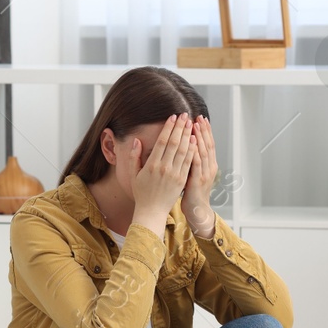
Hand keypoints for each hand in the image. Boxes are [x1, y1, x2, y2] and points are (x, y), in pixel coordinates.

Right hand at [130, 114, 194, 231]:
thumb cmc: (142, 193)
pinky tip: (195, 140)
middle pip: (174, 143)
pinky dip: (192, 150)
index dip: (168, 128)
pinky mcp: (182, 180)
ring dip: (188, 135)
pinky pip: (188, 162)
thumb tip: (136, 141)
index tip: (173, 117)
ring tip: (191, 123)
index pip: (162, 142)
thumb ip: (134, 157)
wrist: (151, 211)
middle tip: (185, 115)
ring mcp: (174, 174)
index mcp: (151, 165)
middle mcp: (164, 168)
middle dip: (180, 127)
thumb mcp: (133, 175)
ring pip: (183, 151)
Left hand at [182, 116, 217, 237]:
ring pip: (203, 151)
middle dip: (203, 129)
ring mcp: (205, 173)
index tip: (200, 118)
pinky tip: (192, 141)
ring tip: (195, 123)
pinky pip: (197, 162)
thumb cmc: (192, 193)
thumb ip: (191, 160)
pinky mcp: (198, 180)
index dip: (205, 131)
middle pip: (207, 144)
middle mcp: (209, 167)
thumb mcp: (193, 174)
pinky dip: (195, 150)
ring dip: (199, 136)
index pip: (207, 143)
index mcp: (208, 165)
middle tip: (198, 116)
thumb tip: (187, 145)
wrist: (196, 211)